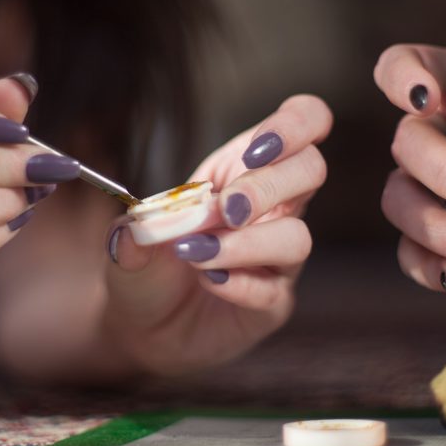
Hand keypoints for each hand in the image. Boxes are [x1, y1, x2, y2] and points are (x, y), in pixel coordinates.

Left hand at [103, 94, 331, 374]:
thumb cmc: (150, 263)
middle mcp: (274, 206)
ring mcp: (278, 256)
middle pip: (312, 170)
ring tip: (195, 253)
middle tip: (227, 209)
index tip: (258, 150)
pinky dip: (238, 284)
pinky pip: (273, 290)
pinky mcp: (273, 301)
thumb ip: (138, 223)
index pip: (305, 123)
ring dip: (244, 243)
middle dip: (268, 186)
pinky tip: (209, 281)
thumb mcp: (133, 234)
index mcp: (245, 167)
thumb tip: (136, 226)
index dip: (296, 125)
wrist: (144, 322)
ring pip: (298, 237)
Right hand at [373, 44, 445, 291]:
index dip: (402, 79)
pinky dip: (424, 265)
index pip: (402, 66)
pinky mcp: (433, 233)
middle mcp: (433, 132)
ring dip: (432, 225)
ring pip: (398, 199)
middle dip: (443, 174)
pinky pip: (409, 250)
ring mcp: (425, 185)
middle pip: (407, 143)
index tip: (426, 99)